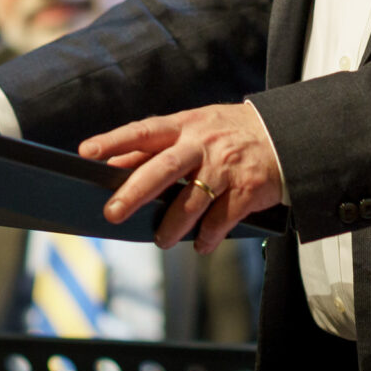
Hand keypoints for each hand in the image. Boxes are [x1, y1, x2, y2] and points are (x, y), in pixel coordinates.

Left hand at [81, 103, 284, 251]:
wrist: (284, 137)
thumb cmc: (226, 135)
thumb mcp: (194, 128)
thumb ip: (158, 147)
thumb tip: (115, 165)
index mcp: (185, 126)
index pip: (144, 131)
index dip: (114, 140)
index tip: (86, 152)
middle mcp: (203, 144)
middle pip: (164, 169)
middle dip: (135, 192)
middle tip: (113, 213)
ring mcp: (226, 166)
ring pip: (192, 201)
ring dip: (173, 226)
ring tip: (162, 240)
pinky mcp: (247, 189)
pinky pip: (222, 219)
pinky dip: (208, 237)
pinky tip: (201, 245)